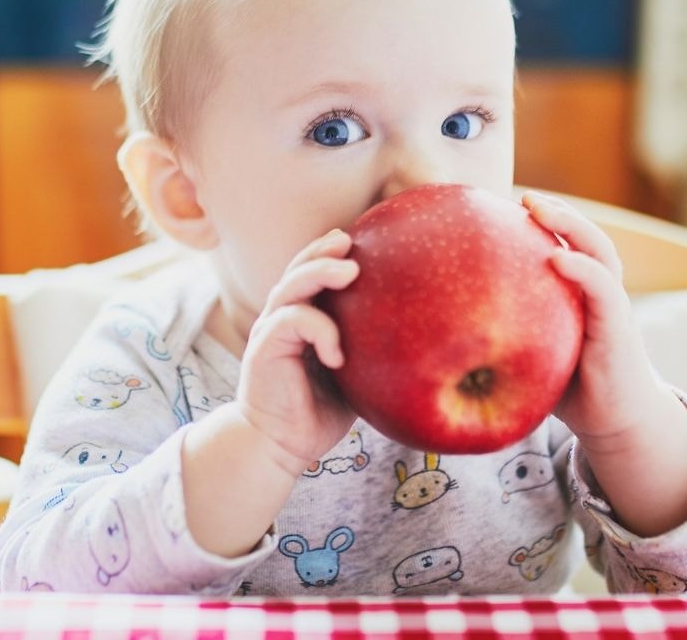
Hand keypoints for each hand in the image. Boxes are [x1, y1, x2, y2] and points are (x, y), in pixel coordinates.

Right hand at [233, 228, 360, 475]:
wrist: (279, 447)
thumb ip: (369, 350)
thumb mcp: (354, 376)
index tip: (360, 240)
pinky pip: (290, 322)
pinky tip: (338, 354)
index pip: (311, 274)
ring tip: (349, 270)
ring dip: (318, 273)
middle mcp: (282, 318)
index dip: (330, 253)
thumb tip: (423, 337)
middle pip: (298, 270)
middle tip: (350, 240)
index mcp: (301, 319)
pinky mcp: (264, 350)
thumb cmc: (319, 412)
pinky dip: (318, 330)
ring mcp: (270, 331)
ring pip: (290, 288)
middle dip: (322, 251)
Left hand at [521, 191, 666, 448]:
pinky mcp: (619, 328)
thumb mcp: (532, 354)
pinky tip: (556, 258)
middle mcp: (599, 292)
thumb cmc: (568, 388)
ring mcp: (612, 306)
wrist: (616, 423)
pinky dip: (582, 269)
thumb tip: (436, 330)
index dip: (542, 222)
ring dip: (571, 225)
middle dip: (557, 211)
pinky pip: (603, 289)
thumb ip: (503, 334)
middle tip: (523, 196)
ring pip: (599, 251)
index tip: (505, 205)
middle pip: (584, 237)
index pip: (566, 245)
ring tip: (538, 209)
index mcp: (579, 294)